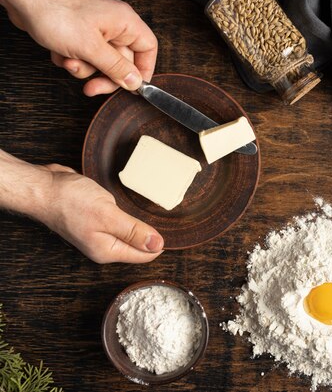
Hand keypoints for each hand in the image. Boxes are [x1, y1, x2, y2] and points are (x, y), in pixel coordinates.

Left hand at [0, 0, 157, 95]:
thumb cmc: (55, 11)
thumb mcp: (90, 48)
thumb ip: (116, 68)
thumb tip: (135, 82)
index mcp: (124, 22)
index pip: (148, 49)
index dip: (143, 70)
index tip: (133, 86)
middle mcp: (113, 24)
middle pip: (122, 61)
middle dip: (104, 75)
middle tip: (93, 88)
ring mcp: (95, 28)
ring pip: (100, 62)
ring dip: (84, 68)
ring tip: (69, 60)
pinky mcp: (79, 32)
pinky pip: (84, 56)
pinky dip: (72, 59)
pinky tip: (59, 52)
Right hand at [36, 164, 164, 263]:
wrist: (43, 188)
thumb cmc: (70, 201)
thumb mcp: (108, 216)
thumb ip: (133, 231)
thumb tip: (158, 245)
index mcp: (108, 250)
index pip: (145, 255)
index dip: (161, 243)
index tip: (177, 230)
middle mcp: (104, 245)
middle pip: (138, 246)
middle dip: (153, 235)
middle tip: (171, 220)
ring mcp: (99, 233)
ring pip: (129, 233)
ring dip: (141, 225)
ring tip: (157, 215)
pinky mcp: (95, 220)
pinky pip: (119, 221)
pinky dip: (128, 216)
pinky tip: (133, 207)